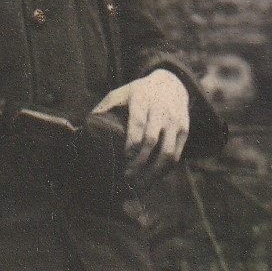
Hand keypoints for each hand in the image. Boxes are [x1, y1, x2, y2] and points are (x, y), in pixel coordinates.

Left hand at [92, 68, 189, 182]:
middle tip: (127, 176)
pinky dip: (164, 170)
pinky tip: (152, 179)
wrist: (171, 84)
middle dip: (140, 161)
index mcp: (142, 100)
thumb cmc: (139, 93)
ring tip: (140, 185)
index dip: (132, 142)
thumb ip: (106, 106)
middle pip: (152, 140)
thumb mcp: (122, 92)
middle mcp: (161, 111)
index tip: (125, 156)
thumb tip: (87, 125)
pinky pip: (176, 155)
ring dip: (154, 172)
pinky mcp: (184, 131)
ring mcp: (175, 122)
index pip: (138, 123)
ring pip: (167, 152)